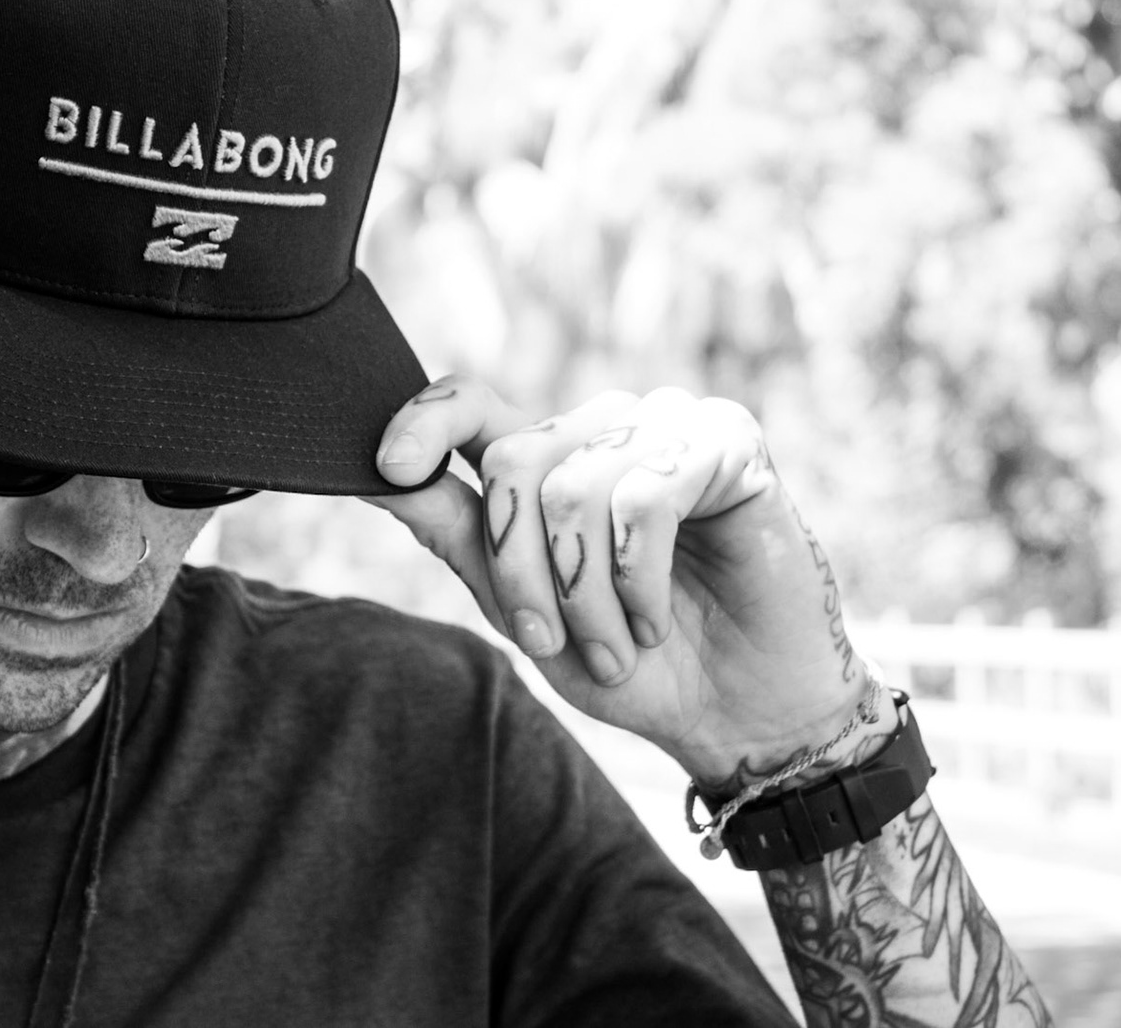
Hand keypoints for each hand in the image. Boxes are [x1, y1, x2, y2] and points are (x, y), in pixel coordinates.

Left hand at [365, 376, 894, 787]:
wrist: (740, 717)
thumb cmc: (636, 665)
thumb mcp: (524, 610)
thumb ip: (462, 535)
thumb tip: (380, 477)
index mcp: (553, 457)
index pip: (475, 403)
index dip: (424, 422)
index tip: (386, 467)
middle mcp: (607, 427)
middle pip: (515, 460)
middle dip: (521, 571)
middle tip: (551, 643)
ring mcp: (670, 425)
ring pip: (575, 487)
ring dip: (586, 595)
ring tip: (618, 648)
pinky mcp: (729, 443)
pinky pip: (646, 497)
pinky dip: (640, 580)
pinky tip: (657, 621)